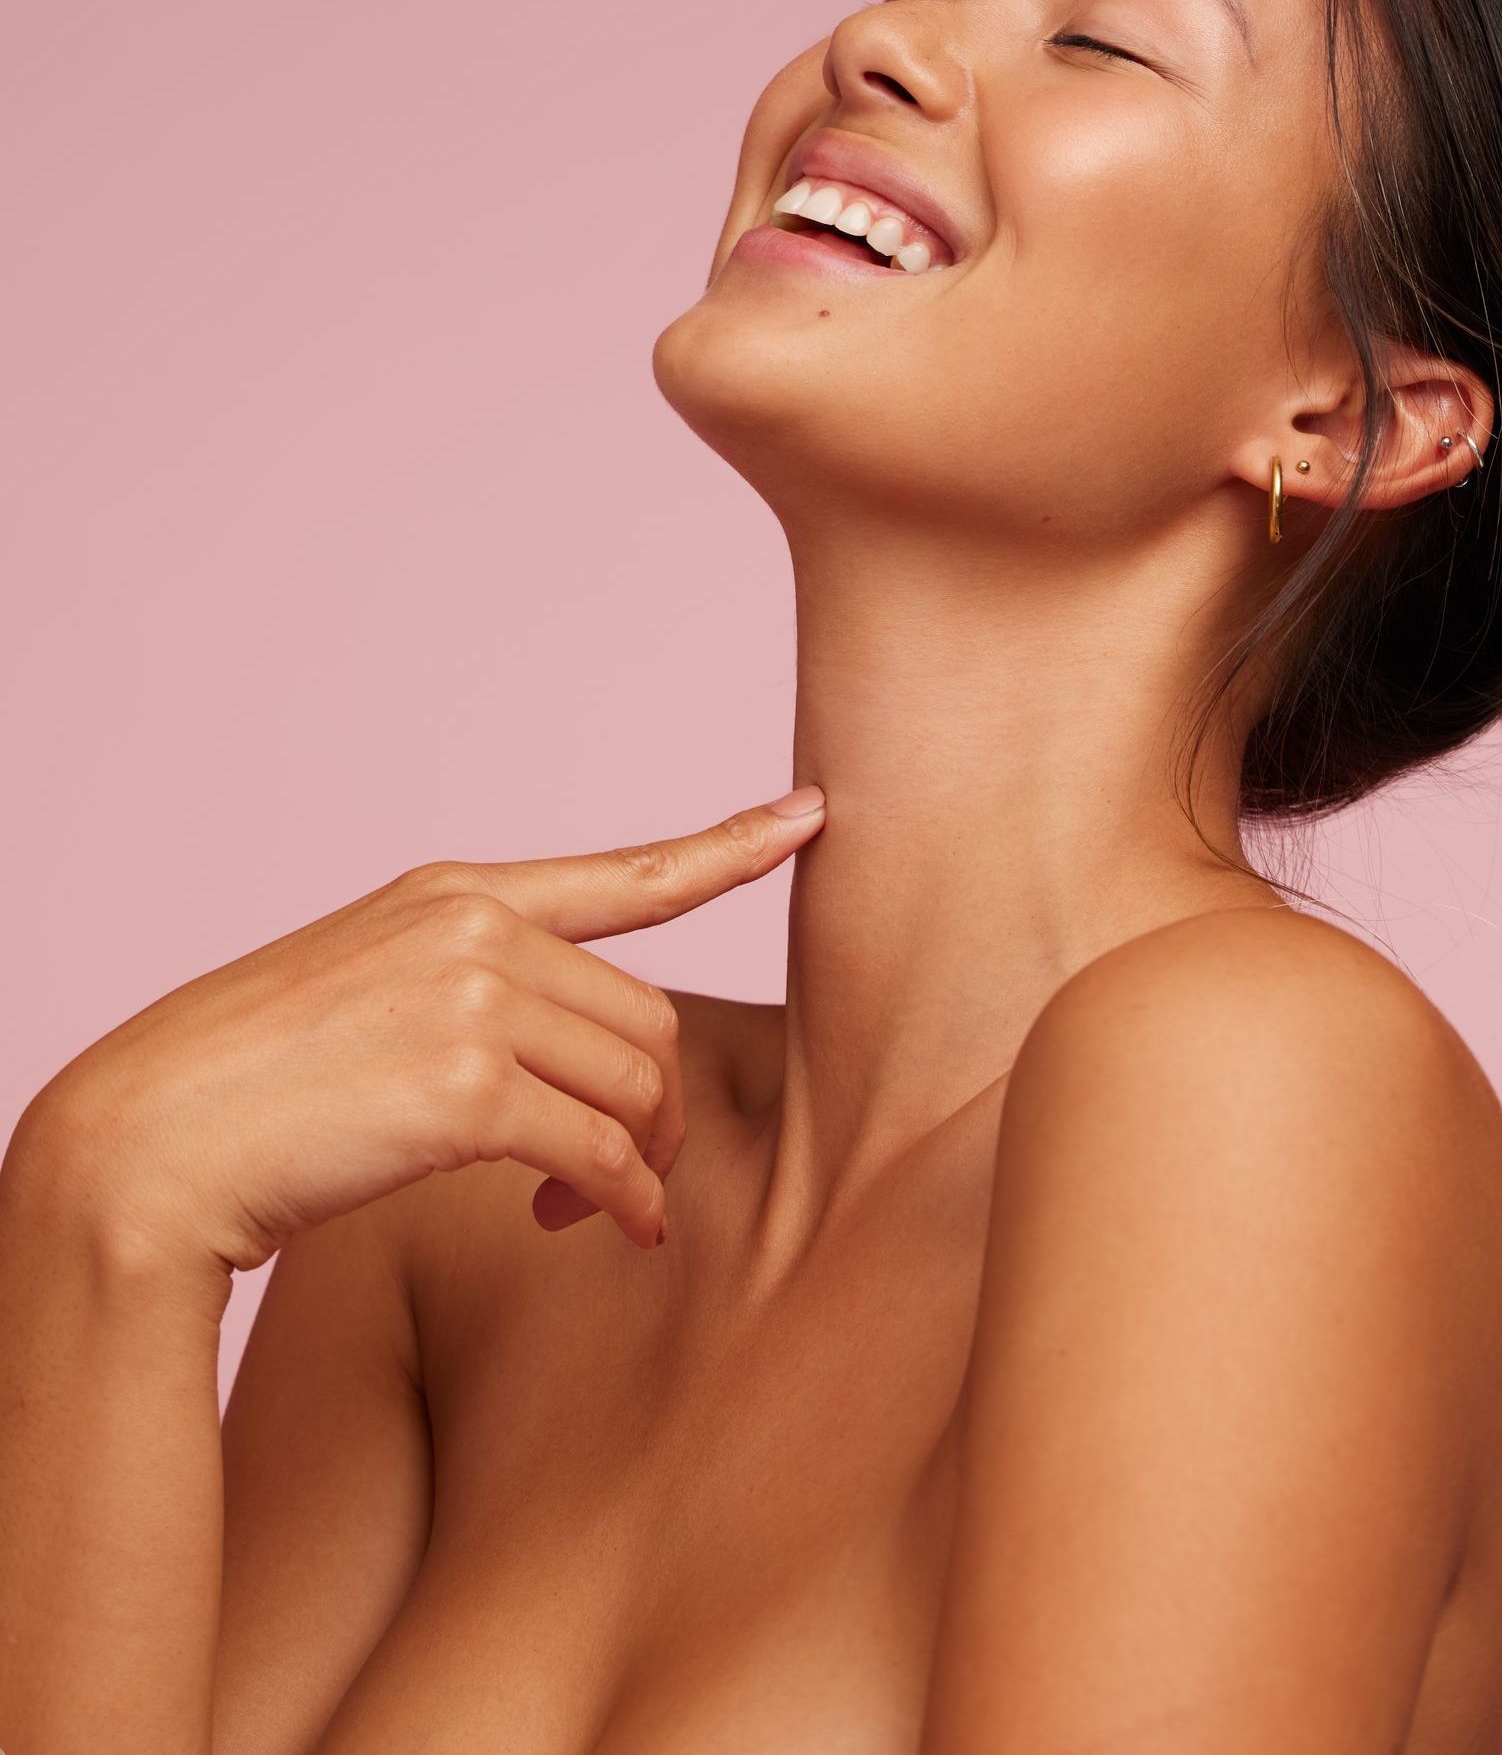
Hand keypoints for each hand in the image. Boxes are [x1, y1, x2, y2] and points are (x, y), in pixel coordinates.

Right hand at [23, 787, 826, 1271]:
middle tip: (623, 1173)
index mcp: (453, 895)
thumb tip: (587, 1056)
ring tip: (597, 1207)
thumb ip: (479, 989)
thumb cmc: (253, 1086)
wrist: (145, 1145)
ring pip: (638, 1083)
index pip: (623, 871)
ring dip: (641, 1160)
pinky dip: (623, 1200)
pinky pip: (601, 1151)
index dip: (731, 847)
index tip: (811, 816)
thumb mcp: (370, 992)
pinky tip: (606, 1229)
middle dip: (656, 1105)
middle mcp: (474, 929)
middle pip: (646, 1018)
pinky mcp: (465, 1087)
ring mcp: (471, 999)